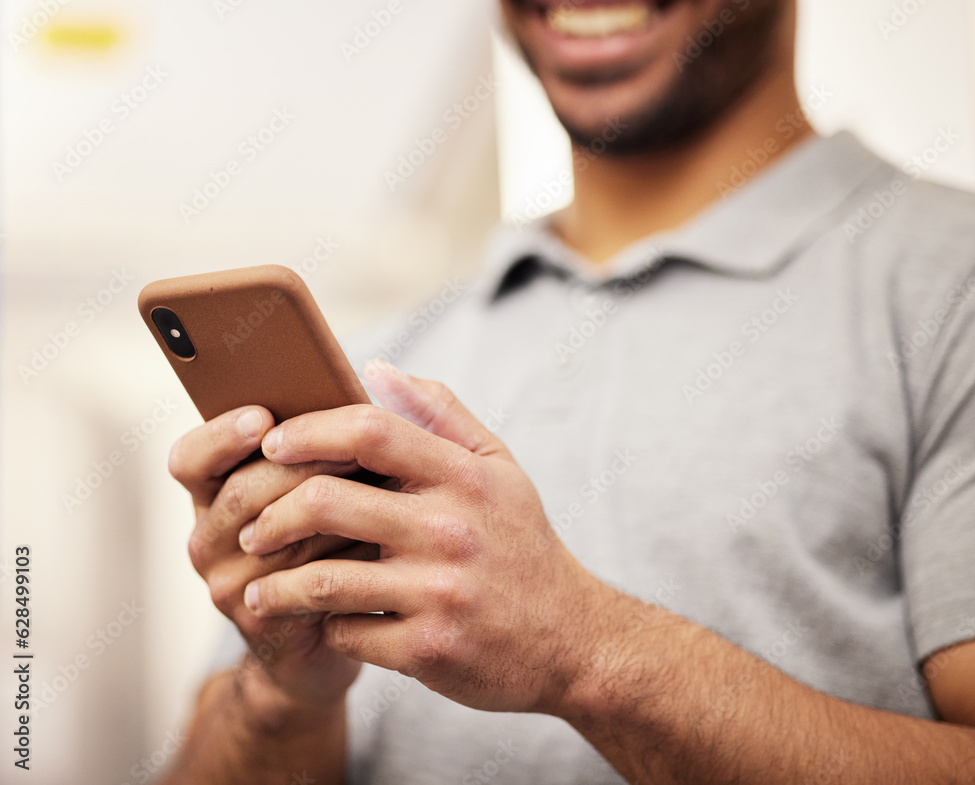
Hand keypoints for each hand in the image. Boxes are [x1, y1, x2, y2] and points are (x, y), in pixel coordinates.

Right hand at [169, 406, 369, 718]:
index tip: (262, 416)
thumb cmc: (338, 545)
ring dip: (333, 507)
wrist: (334, 636)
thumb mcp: (322, 488)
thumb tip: (370, 378)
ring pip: (275, 532)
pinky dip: (345, 553)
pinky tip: (382, 539)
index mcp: (216, 493)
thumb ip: (324, 441)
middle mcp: (209, 537)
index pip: (191, 459)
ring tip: (383, 483)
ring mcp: (227, 582)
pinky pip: (299, 578)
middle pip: (242, 490)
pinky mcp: (260, 618)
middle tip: (356, 448)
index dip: (220, 435)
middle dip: (303, 465)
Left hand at [239, 360, 609, 714]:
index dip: (308, 431)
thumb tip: (374, 368)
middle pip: (327, 502)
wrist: (573, 640)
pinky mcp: (428, 650)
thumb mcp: (499, 468)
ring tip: (258, 585)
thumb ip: (440, 413)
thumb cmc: (522, 545)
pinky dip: (323, 628)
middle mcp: (451, 529)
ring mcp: (439, 593)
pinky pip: (345, 632)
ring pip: (322, 579)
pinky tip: (321, 624)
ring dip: (275, 584)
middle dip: (271, 514)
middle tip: (253, 528)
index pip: (370, 430)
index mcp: (465, 476)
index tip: (272, 445)